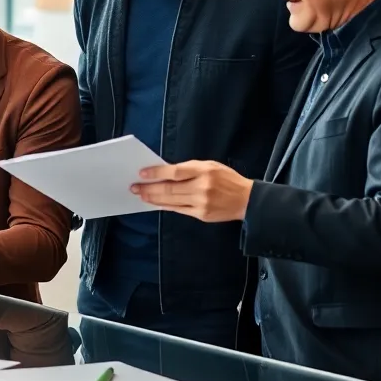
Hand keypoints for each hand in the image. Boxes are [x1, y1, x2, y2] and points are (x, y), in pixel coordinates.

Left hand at [132, 161, 252, 222]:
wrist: (247, 200)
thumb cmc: (226, 179)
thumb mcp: (210, 166)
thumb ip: (189, 168)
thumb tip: (165, 173)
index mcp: (204, 171)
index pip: (174, 172)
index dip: (156, 173)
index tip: (142, 173)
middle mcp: (202, 187)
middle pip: (169, 189)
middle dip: (149, 188)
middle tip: (134, 187)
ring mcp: (201, 203)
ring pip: (171, 201)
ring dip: (153, 198)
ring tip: (140, 195)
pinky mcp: (201, 215)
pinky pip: (178, 209)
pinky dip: (165, 206)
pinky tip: (155, 203)